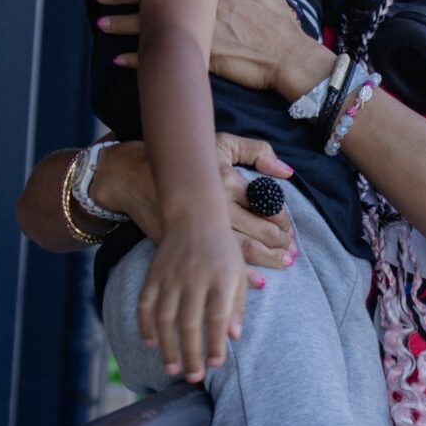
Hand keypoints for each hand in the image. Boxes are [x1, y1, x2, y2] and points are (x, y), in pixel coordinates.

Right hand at [89, 133, 295, 280]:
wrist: (134, 176)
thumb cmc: (183, 160)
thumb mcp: (222, 143)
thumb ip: (257, 151)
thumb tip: (287, 171)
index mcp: (227, 180)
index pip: (267, 206)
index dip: (283, 221)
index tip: (290, 230)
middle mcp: (216, 205)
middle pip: (259, 232)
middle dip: (280, 244)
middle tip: (292, 252)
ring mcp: (200, 228)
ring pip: (244, 250)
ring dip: (268, 260)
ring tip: (283, 264)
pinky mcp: (186, 243)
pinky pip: (218, 263)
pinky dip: (241, 275)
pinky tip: (258, 281)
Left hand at [95, 0, 322, 97]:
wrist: (287, 56)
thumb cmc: (279, 21)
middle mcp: (200, 5)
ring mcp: (197, 31)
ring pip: (149, 25)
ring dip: (121, 24)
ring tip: (99, 21)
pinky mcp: (197, 57)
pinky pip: (160, 59)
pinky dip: (136, 60)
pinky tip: (117, 60)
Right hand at [138, 213, 247, 381]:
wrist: (195, 215)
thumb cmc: (223, 250)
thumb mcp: (238, 273)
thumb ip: (237, 305)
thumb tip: (233, 338)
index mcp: (221, 279)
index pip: (217, 318)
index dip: (215, 343)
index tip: (216, 365)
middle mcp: (194, 279)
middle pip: (190, 323)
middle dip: (191, 353)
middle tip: (193, 377)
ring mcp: (171, 276)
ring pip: (165, 317)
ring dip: (167, 346)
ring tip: (172, 368)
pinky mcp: (153, 274)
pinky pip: (146, 303)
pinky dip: (146, 324)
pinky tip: (150, 342)